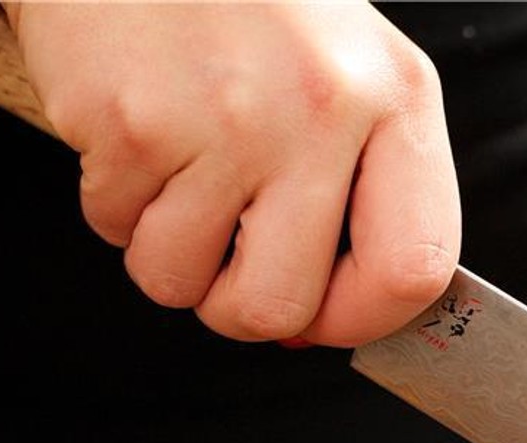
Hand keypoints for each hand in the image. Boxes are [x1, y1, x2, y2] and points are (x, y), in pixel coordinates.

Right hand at [4, 0, 459, 345]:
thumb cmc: (252, 4)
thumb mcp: (351, 73)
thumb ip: (361, 192)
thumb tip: (314, 326)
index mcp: (396, 101)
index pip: (412, 270)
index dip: (361, 319)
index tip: (327, 315)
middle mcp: (320, 111)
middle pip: (281, 306)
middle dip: (240, 310)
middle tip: (228, 266)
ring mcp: (225, 120)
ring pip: (181, 282)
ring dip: (167, 253)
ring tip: (178, 178)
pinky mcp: (133, 121)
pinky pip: (115, 229)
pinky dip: (116, 202)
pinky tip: (138, 135)